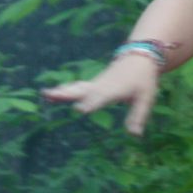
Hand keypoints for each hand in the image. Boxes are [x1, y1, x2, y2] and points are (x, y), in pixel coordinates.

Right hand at [40, 54, 161, 135]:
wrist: (140, 56)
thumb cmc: (144, 79)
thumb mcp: (146, 98)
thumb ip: (138, 116)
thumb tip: (135, 135)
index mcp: (115, 89)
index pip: (101, 98)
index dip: (91, 103)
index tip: (80, 109)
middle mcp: (102, 86)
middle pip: (82, 90)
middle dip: (67, 93)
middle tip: (50, 95)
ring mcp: (96, 83)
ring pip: (76, 87)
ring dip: (61, 91)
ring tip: (45, 95)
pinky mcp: (93, 84)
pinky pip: (77, 87)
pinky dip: (64, 90)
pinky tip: (51, 94)